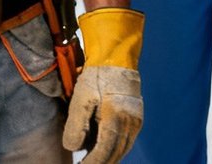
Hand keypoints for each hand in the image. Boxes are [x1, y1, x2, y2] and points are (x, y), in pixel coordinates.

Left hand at [64, 8, 144, 161]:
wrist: (117, 57)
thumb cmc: (96, 76)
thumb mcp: (80, 98)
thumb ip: (76, 125)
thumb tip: (74, 149)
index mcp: (116, 117)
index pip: (104, 151)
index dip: (92, 163)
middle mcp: (131, 121)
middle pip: (116, 153)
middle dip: (101, 163)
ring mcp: (136, 120)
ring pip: (123, 149)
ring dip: (109, 158)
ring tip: (93, 162)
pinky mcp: (137, 117)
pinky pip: (127, 141)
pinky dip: (116, 149)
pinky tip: (104, 150)